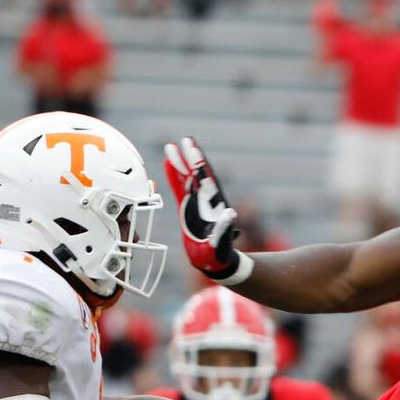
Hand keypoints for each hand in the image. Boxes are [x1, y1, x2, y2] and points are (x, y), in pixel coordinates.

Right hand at [163, 136, 241, 279]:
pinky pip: (179, 187)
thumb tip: (231, 213)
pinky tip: (168, 161)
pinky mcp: (189, 207)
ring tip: (172, 145)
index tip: (194, 151)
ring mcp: (197, 202)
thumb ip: (223, 230)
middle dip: (192, 158)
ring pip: (188, 178)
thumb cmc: (219, 255)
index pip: (208, 182)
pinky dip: (174, 174)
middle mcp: (207, 201)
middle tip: (186, 139)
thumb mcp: (221, 244)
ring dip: (181, 162)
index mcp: (215, 206)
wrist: (214, 260)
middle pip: (198, 175)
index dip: (201, 166)